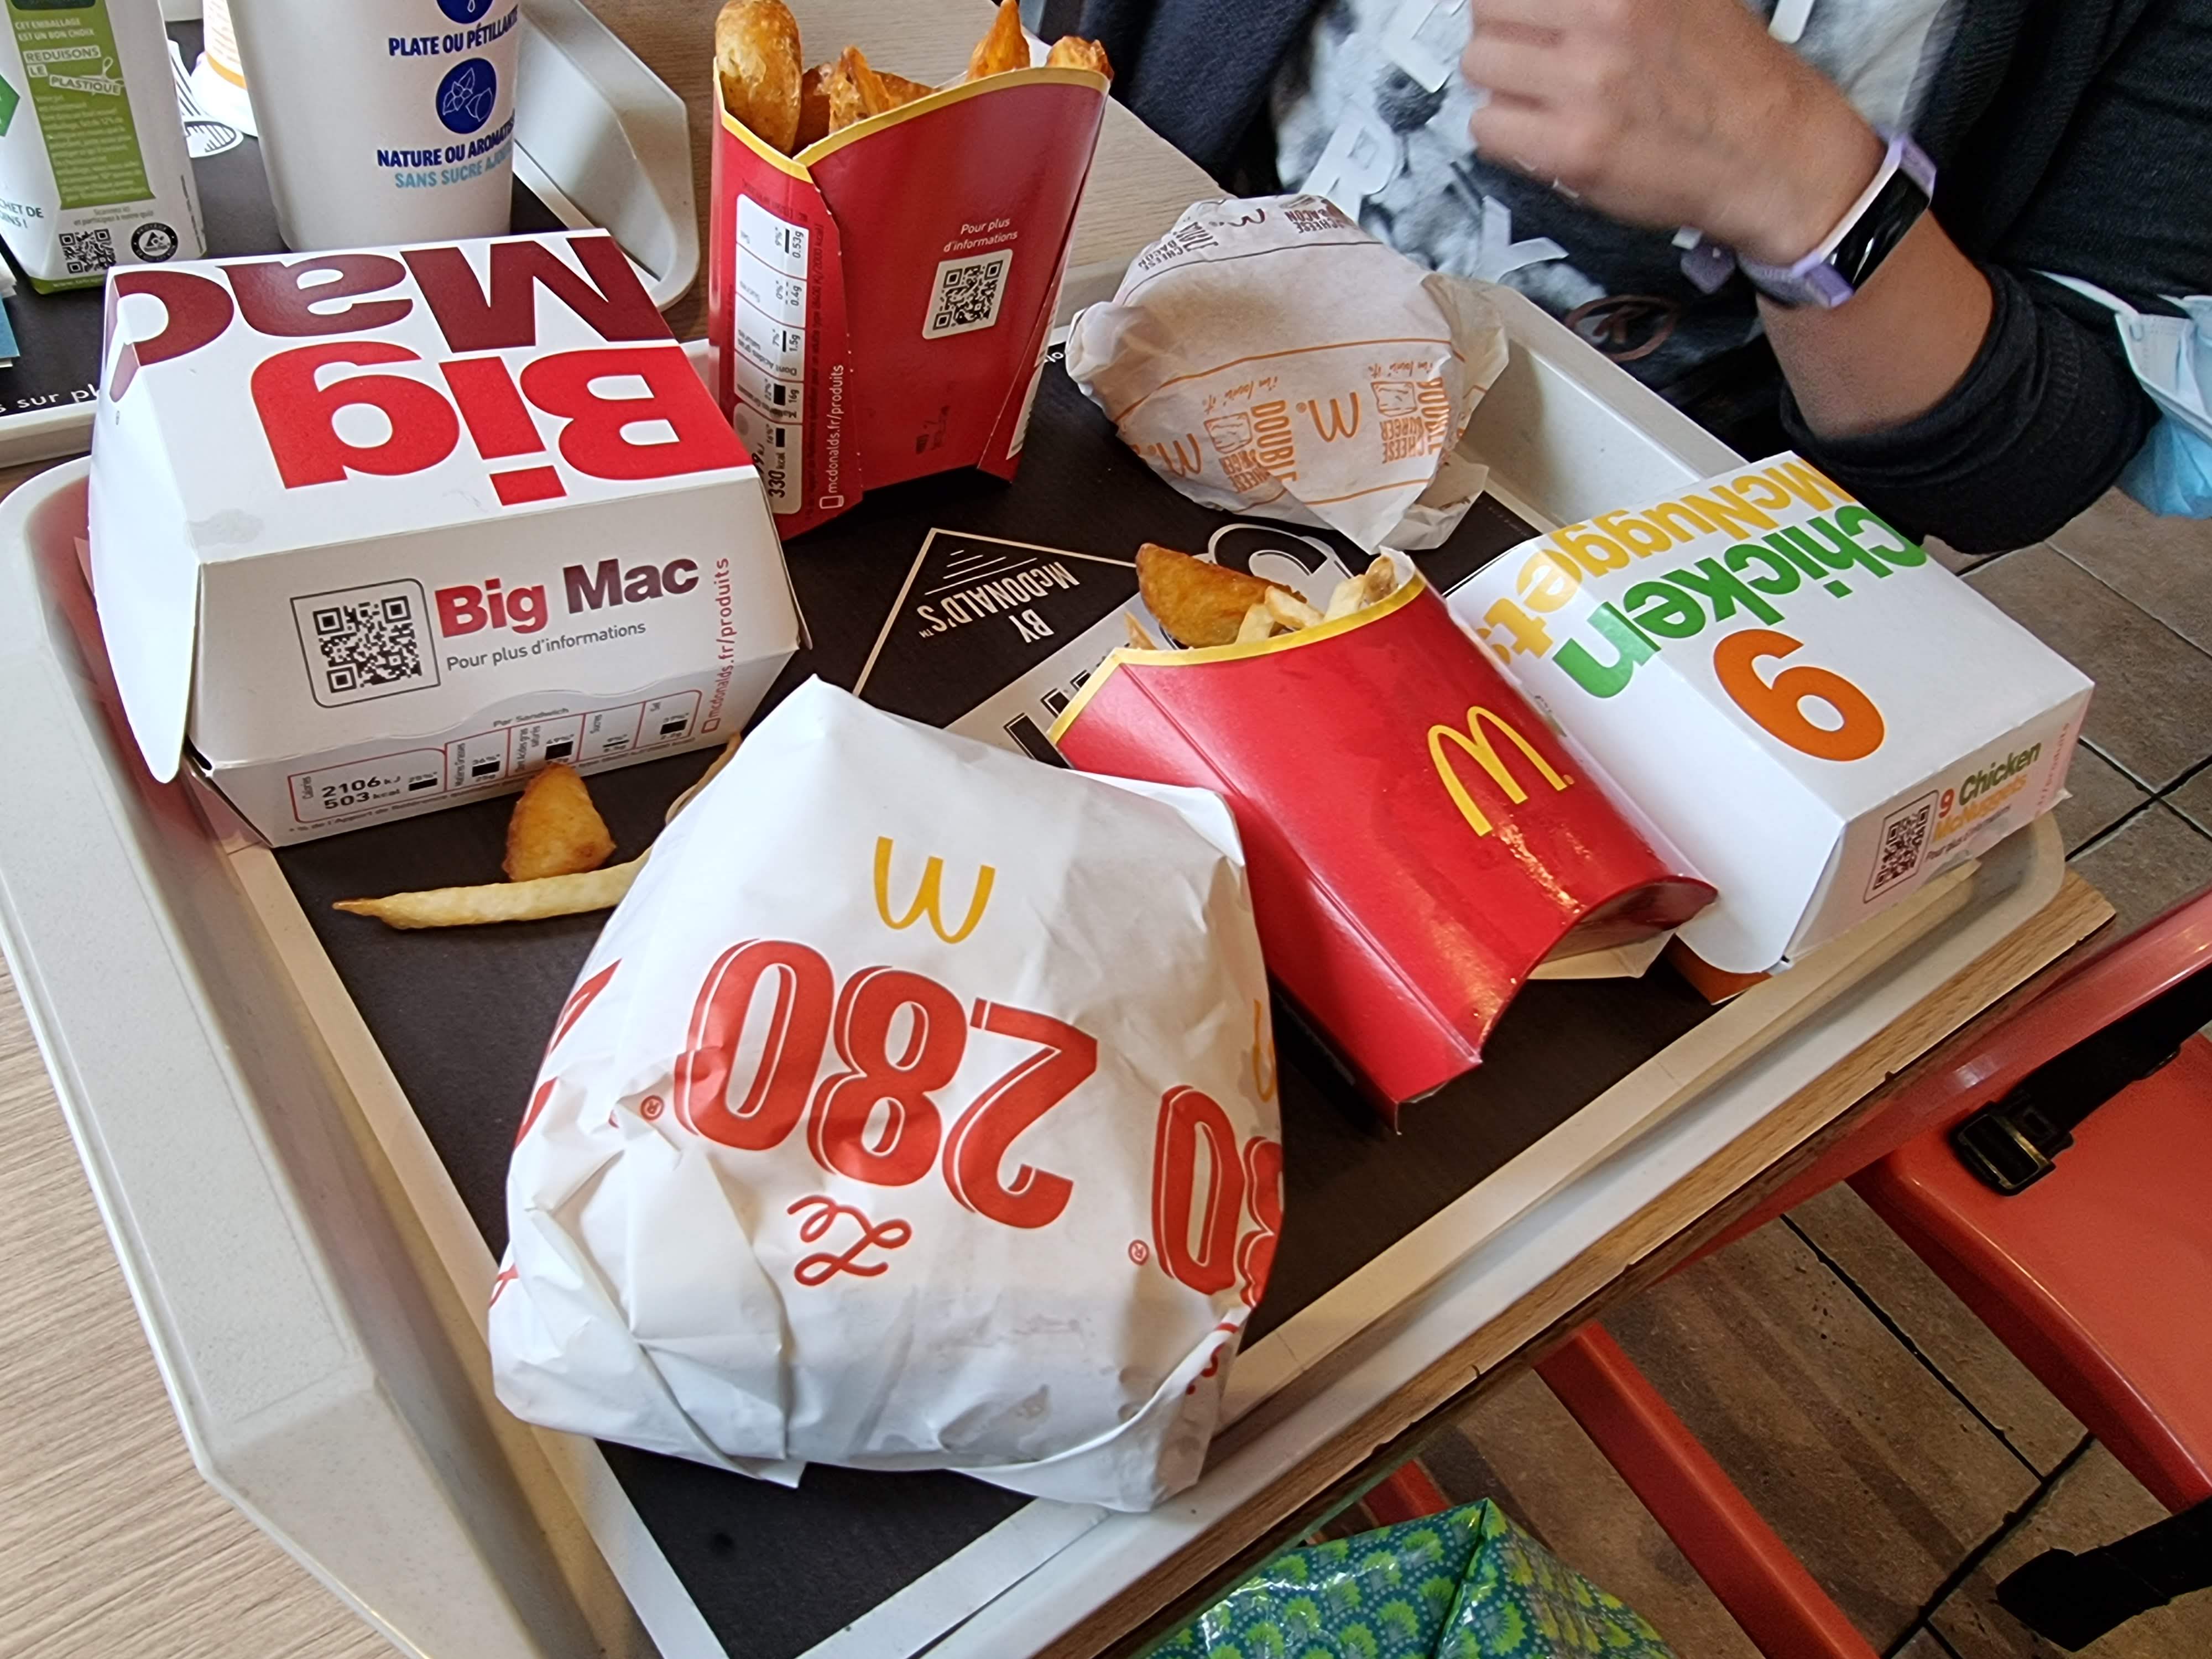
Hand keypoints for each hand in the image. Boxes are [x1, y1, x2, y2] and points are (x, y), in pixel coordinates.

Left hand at [1463, 0, 1883, 265]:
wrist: (1771, 153)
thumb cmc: (1728, 75)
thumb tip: (1543, 0)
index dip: (1516, 0)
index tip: (1523, 14)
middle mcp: (1603, 20)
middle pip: (1487, 9)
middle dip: (1503, 31)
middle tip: (1531, 52)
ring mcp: (1585, 86)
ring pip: (1480, 65)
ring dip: (1501, 81)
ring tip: (1540, 93)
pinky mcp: (1572, 149)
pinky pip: (1487, 127)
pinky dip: (1505, 131)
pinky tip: (1540, 132)